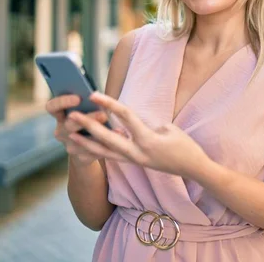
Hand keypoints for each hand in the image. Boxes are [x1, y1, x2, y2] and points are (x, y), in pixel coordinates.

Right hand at [46, 95, 128, 166]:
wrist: (90, 147)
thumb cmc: (91, 119)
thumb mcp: (87, 110)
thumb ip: (89, 103)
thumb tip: (98, 95)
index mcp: (60, 115)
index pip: (52, 107)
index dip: (62, 102)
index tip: (78, 98)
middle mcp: (61, 131)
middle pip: (69, 125)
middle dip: (87, 119)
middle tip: (104, 115)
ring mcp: (69, 145)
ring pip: (82, 141)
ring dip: (99, 135)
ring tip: (117, 130)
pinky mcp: (80, 158)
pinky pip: (93, 152)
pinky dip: (106, 146)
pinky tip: (119, 141)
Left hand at [68, 92, 209, 178]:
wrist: (193, 169)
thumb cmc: (186, 147)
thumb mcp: (170, 130)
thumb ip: (148, 125)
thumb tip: (129, 125)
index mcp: (148, 141)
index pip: (126, 118)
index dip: (110, 104)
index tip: (94, 94)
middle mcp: (137, 153)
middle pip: (108, 138)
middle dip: (89, 126)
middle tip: (72, 115)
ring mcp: (134, 160)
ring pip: (105, 153)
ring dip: (87, 144)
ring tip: (70, 136)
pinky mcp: (134, 163)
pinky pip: (112, 157)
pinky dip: (99, 152)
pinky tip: (87, 147)